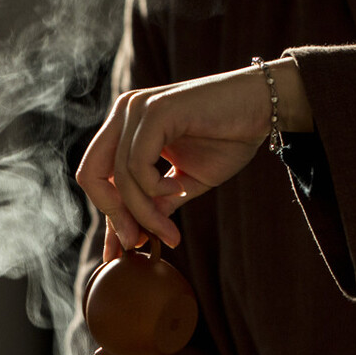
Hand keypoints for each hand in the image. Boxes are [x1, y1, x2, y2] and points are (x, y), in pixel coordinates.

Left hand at [76, 58, 310, 250]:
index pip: (96, 176)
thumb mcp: (183, 182)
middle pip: (90, 175)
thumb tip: (131, 238)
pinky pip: (138, 165)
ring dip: (144, 213)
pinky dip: (155, 190)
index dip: (108, 215)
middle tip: (138, 244)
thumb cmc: (228, 139)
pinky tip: (179, 191)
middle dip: (113, 216)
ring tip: (169, 232)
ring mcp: (137, 109)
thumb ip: (154, 204)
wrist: (265, 106)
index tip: (127, 248)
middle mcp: (124, 113)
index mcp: (125, 127)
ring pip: (119, 177)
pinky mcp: (155, 110)